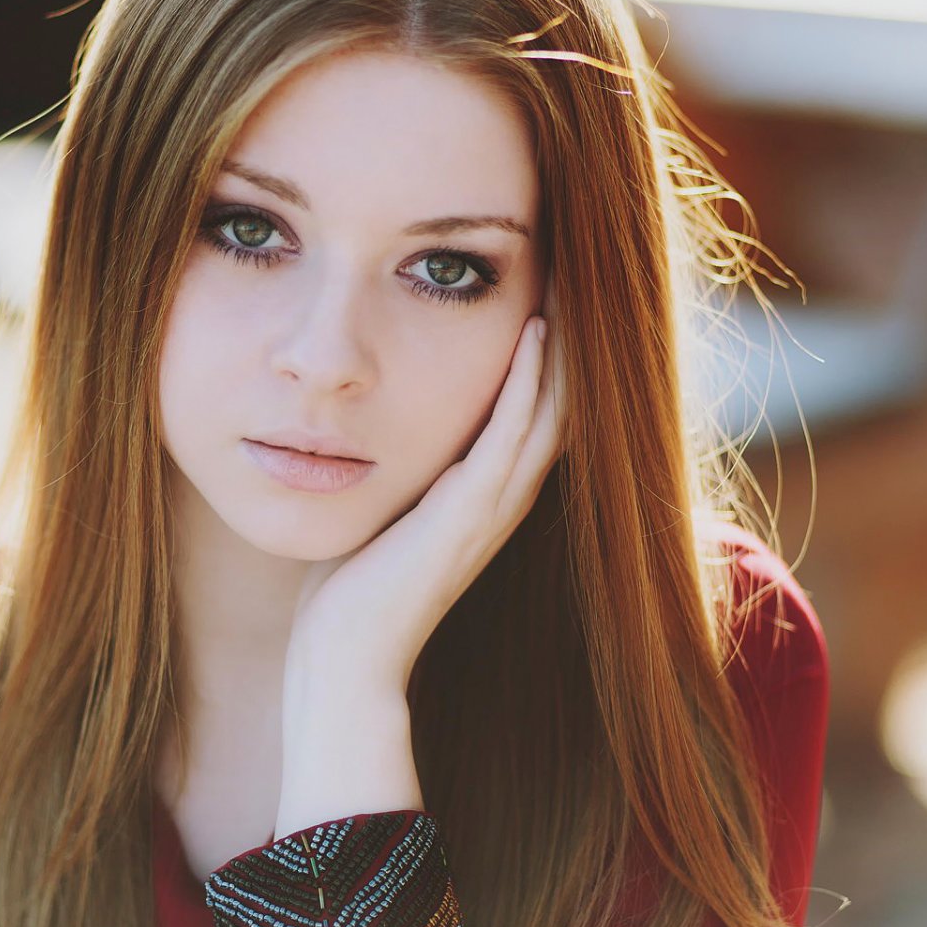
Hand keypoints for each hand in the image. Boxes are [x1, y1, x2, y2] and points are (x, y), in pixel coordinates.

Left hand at [283, 309, 566, 706]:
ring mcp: (492, 507)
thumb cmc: (353, 591)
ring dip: (564, 346)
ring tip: (572, 283)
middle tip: (579, 269)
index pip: (541, 413)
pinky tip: (536, 334)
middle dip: (573, 338)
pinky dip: (528, 383)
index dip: (555, 355)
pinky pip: (511, 435)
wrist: (346, 658)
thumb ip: (403, 472)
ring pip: (552, 411)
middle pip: (563, 403)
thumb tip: (376, 425)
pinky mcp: (468, 513)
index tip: (552, 289)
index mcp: (487, 497)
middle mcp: (504, 499)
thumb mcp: (388, 510)